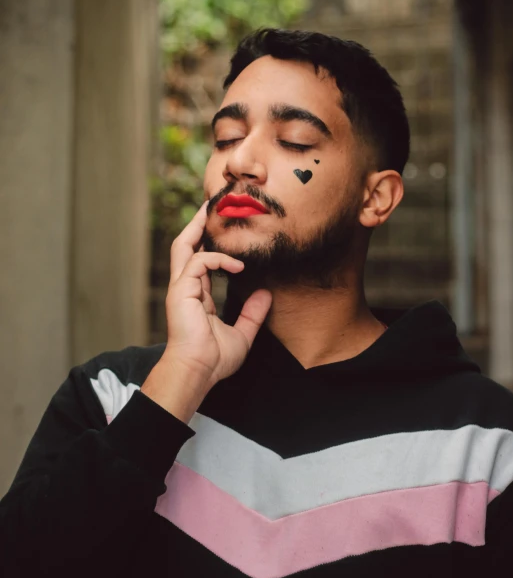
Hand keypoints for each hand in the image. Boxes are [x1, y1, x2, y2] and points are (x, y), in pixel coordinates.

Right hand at [142, 203, 271, 420]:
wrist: (198, 372)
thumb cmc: (214, 359)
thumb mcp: (243, 333)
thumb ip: (253, 313)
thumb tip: (268, 295)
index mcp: (196, 296)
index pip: (200, 260)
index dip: (212, 243)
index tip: (227, 230)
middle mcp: (185, 288)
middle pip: (185, 245)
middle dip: (198, 224)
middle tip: (213, 205)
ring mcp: (180, 288)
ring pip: (184, 246)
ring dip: (199, 227)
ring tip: (214, 211)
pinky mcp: (180, 291)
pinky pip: (198, 262)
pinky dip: (217, 259)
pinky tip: (237, 266)